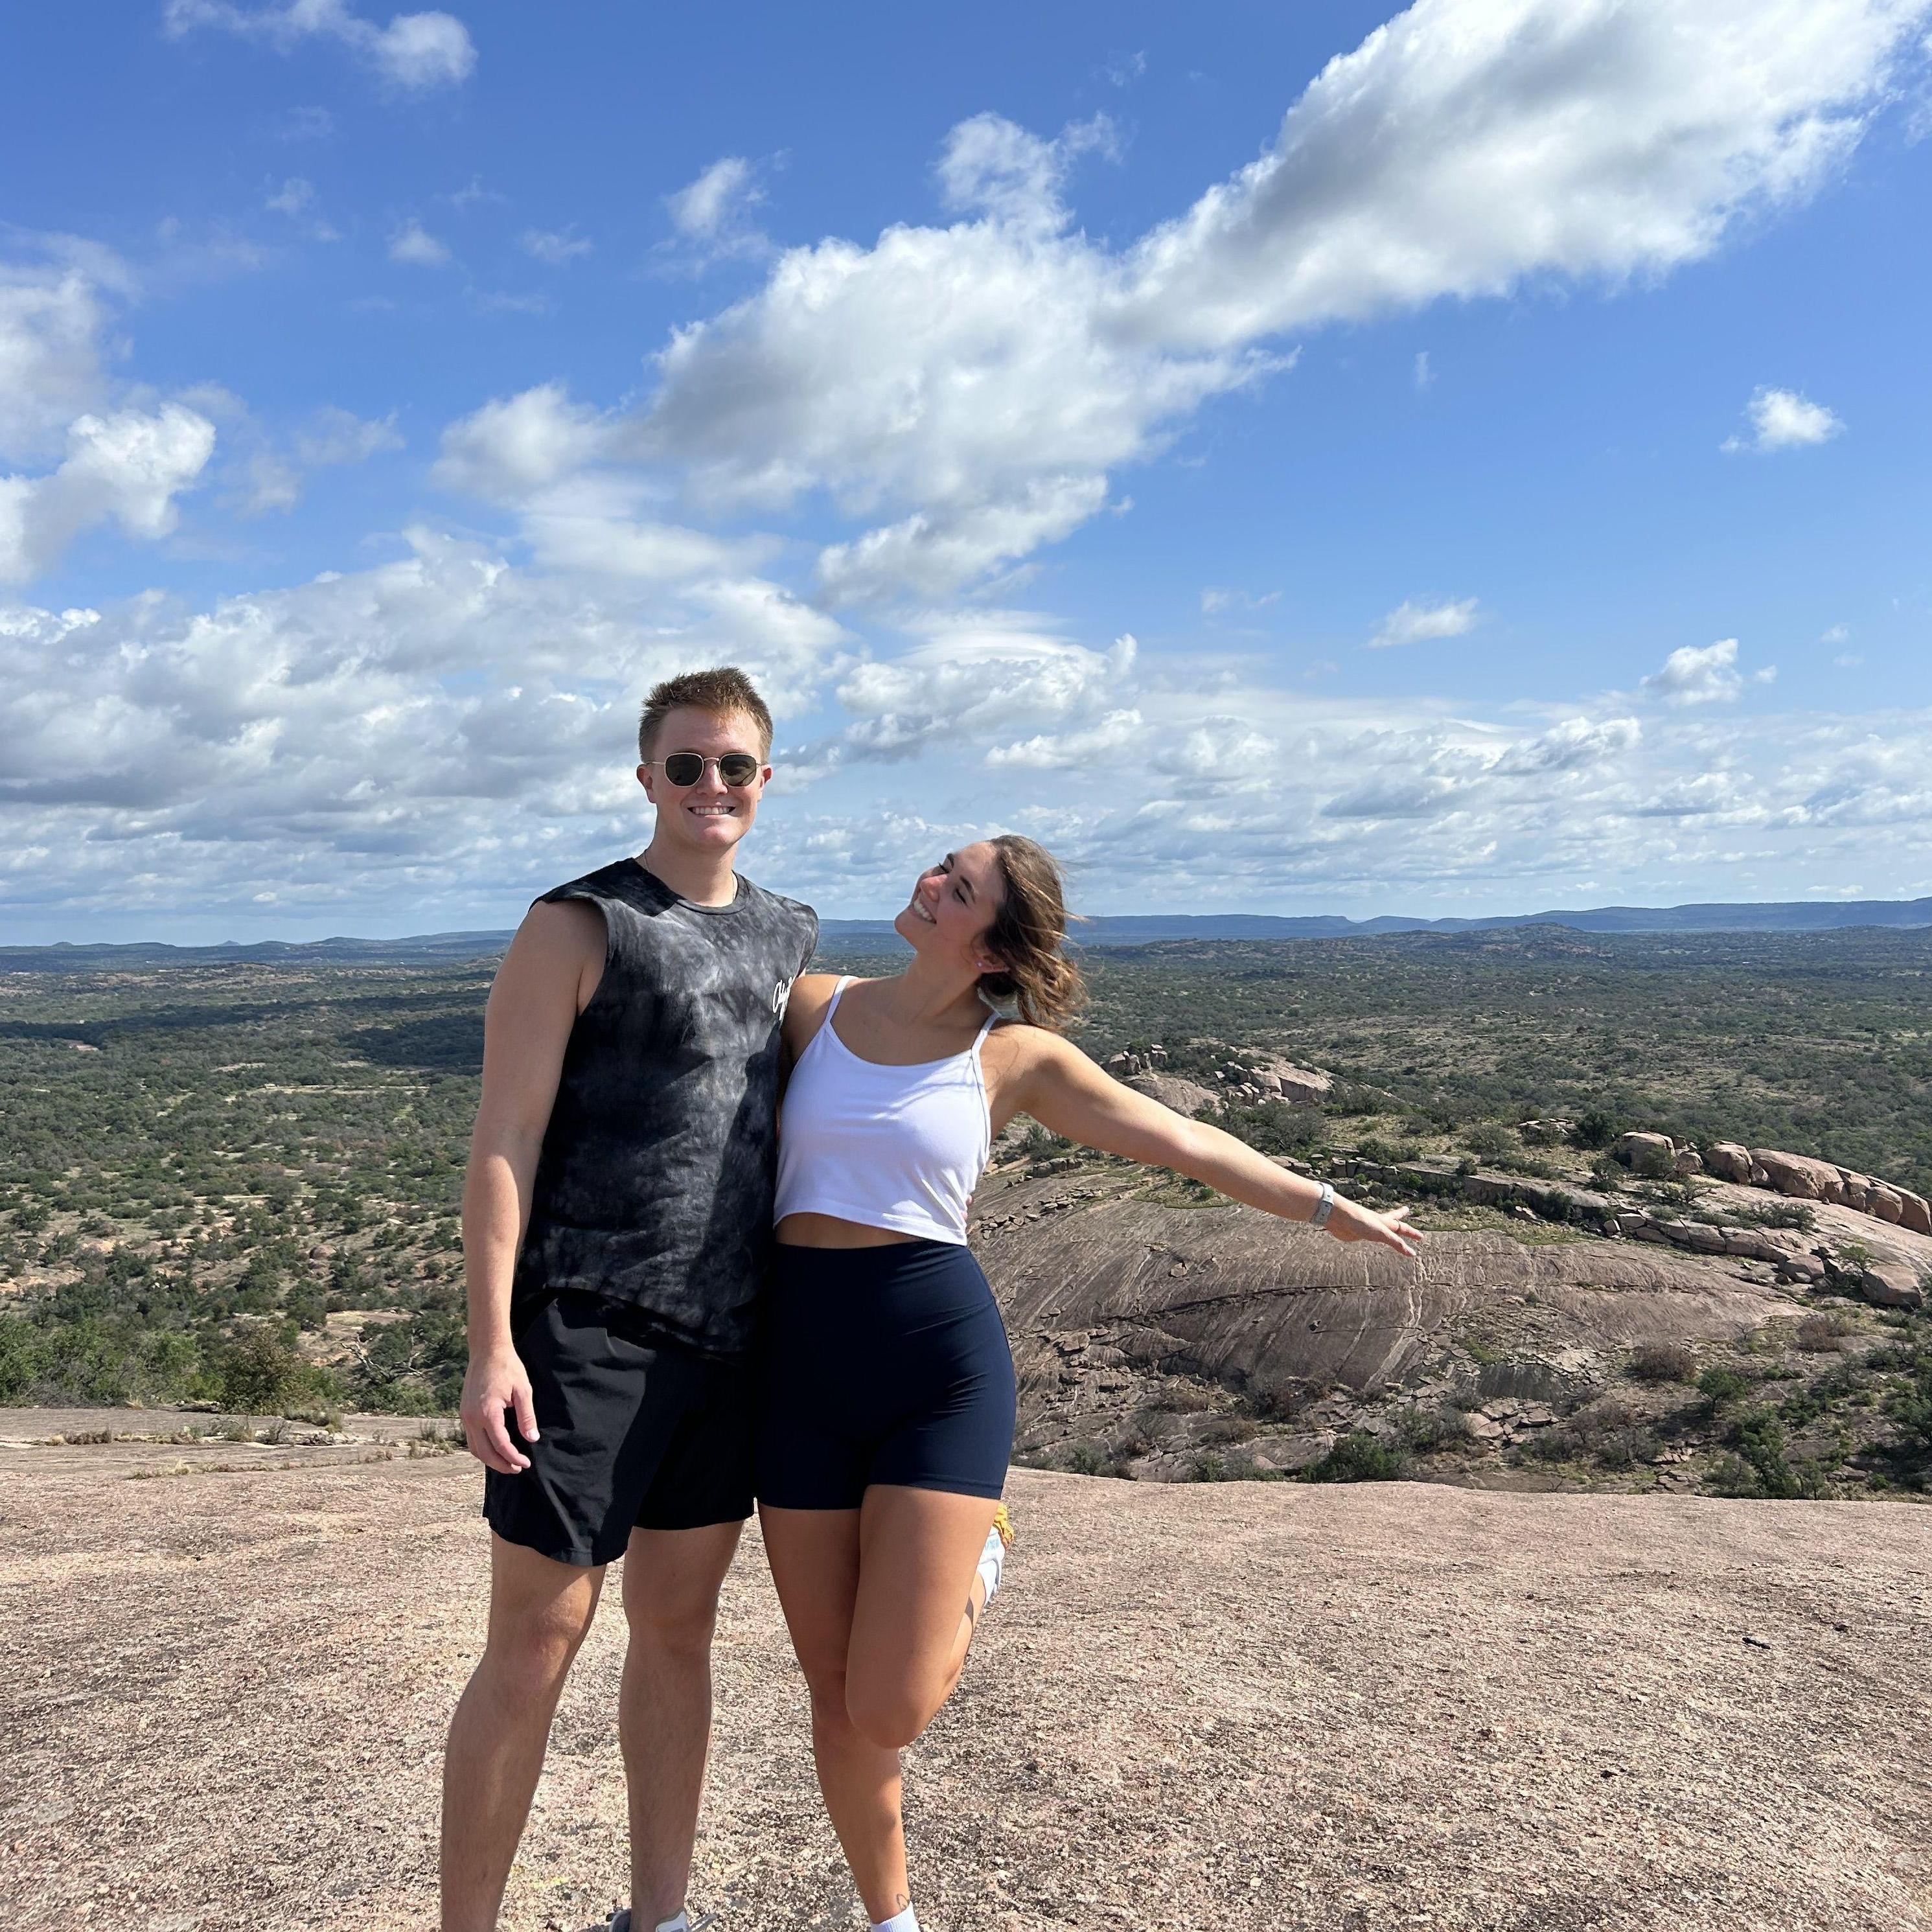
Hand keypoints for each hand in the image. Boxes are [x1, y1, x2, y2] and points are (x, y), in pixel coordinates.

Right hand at [460, 1348, 538, 1474]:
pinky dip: (482, 1448)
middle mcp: (472, 1417)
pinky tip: (495, 1449)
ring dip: (489, 1459)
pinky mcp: (464, 1412)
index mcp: (488, 1412)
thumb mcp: (523, 1390)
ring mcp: (465, 1415)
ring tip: (507, 1463)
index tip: (525, 1463)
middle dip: (501, 1464)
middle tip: (517, 1468)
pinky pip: (471, 1438)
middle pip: (484, 1452)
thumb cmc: (507, 1367)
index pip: (500, 1445)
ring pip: (474, 1448)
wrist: (487, 1351)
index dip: (513, 1457)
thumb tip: (532, 1439)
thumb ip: (526, 1416)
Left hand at [1324, 1193, 1424, 1256]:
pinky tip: (1368, 1234)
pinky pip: (1367, 1235)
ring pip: (1380, 1227)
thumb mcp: (1381, 1233)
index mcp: (1385, 1222)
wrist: (1338, 1216)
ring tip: (1389, 1224)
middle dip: (1401, 1217)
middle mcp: (1377, 1223)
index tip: (1421, 1237)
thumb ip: (1396, 1242)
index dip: (1412, 1234)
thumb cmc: (1360, 1221)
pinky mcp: (1356, 1232)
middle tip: (1407, 1209)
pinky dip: (1372, 1235)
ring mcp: (1366, 1227)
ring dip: (1387, 1226)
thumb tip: (1412, 1253)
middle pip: (1392, 1219)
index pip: (1402, 1228)